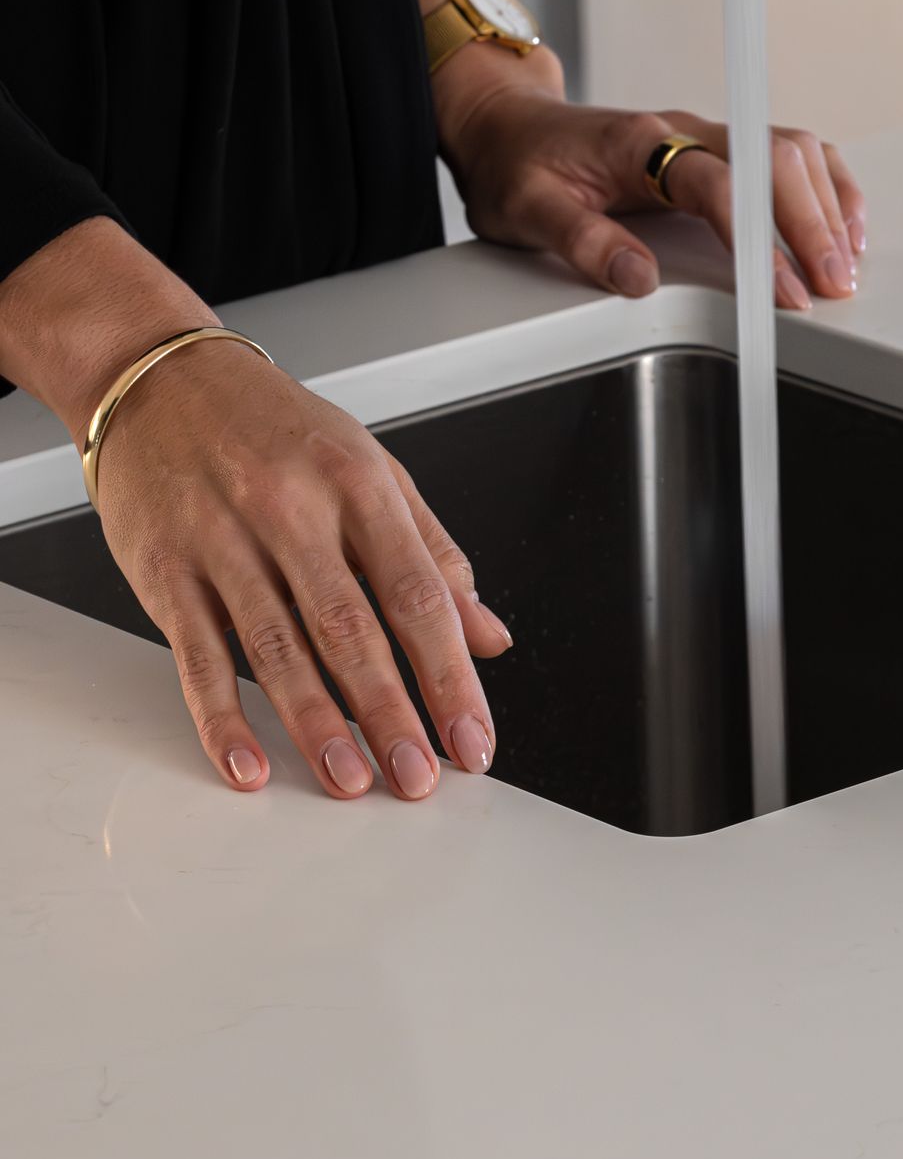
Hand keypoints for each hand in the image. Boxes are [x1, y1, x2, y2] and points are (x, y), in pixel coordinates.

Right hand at [0, 217, 508, 802]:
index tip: (473, 738)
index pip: (419, 594)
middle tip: (418, 778)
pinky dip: (221, 716)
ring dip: (317, 725)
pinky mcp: (164, 568)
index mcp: (358, 484)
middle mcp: (292, 509)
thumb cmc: (273, 427)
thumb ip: (435, 555)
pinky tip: (249, 762)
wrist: (159, 377)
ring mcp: (224, 540)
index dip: (451, 674)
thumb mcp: (371, 470)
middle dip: (392, 713)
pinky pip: (196, 654)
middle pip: (352, 629)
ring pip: (277, 648)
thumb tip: (488, 636)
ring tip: (350, 781)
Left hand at [435, 46, 866, 310]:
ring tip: (843, 265)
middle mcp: (682, 130)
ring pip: (791, 151)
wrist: (507, 125)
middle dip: (811, 224)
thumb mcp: (526, 209)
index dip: (757, 238)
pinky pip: (787, 154)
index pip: (717, 184)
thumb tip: (638, 277)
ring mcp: (704, 134)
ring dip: (825, 205)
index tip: (783, 288)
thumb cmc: (518, 163)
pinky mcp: (716, 147)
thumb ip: (583, 241)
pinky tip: (842, 223)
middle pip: (772, 159)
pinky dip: (824, 186)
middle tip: (831, 285)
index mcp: (637, 143)